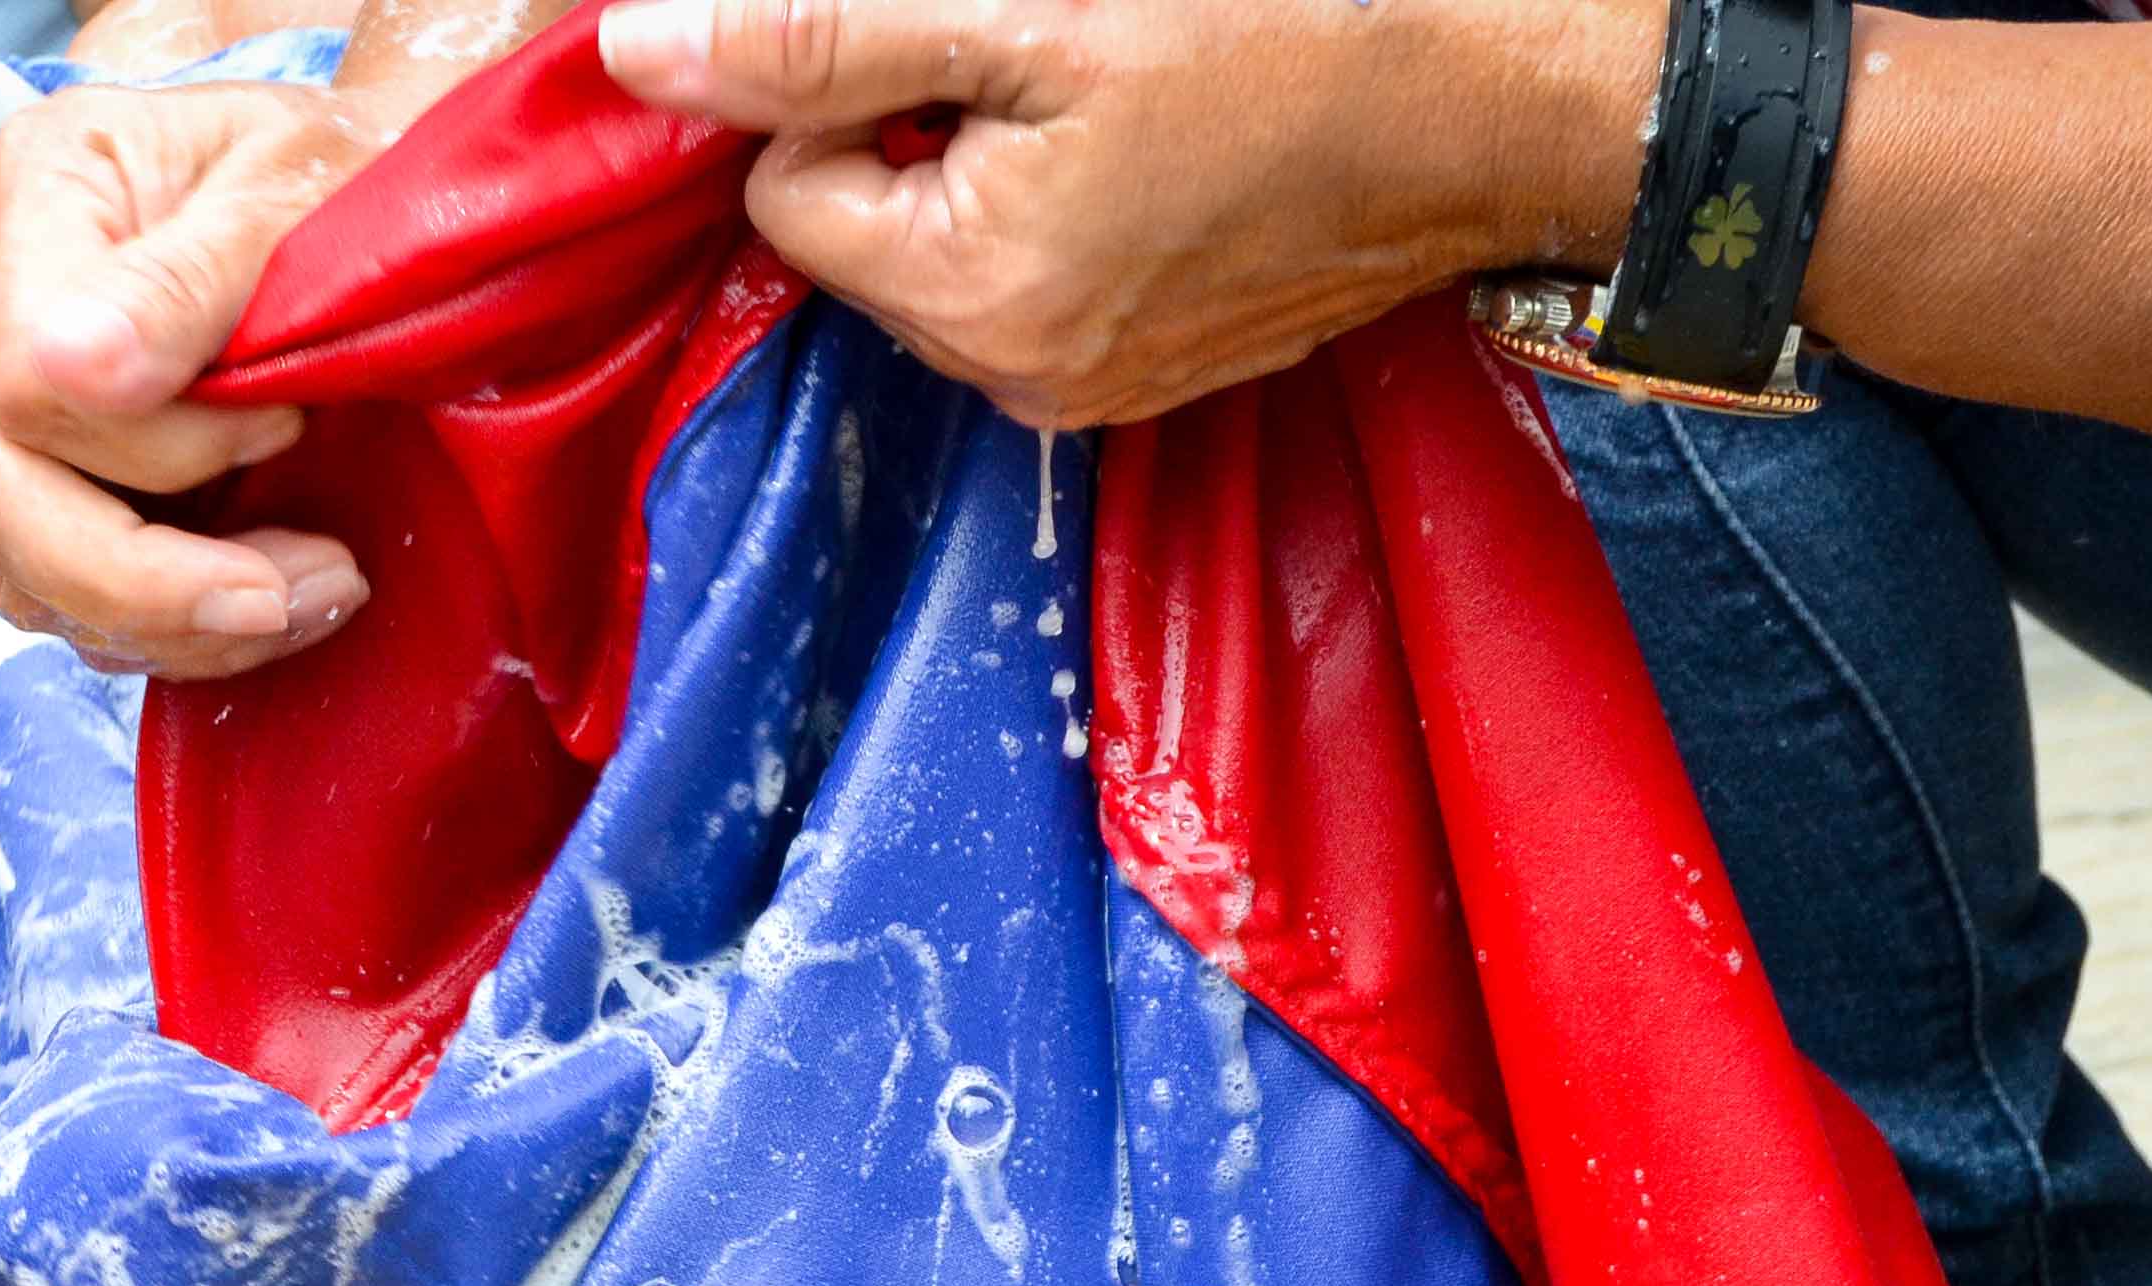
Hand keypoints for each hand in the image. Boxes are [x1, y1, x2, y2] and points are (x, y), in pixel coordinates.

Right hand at [0, 78, 376, 677]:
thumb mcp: (292, 192)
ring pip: (18, 569)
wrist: (358, 197)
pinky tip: (271, 608)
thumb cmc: (334, 177)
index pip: (25, 379)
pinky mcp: (36, 482)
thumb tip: (73, 371)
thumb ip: (188, 279)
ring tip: (310, 599)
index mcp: (34, 192)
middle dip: (142, 581)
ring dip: (168, 622)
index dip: (155, 440)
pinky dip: (168, 633)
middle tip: (285, 599)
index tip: (285, 418)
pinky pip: (62, 600)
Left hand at [594, 0, 1655, 428]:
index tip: (954, 20)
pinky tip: (1166, 129)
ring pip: (958, 242)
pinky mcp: (1168, 358)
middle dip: (916, 119)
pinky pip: (1054, 266)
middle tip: (1049, 39)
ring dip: (999, 147)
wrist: (1511, 92)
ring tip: (1118, 79)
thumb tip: (641, 57)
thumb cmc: (1293, 28)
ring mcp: (1102, 382)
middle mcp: (1022, 377)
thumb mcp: (1029, 2)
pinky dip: (1078, 189)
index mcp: (970, 298)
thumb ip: (823, 38)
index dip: (836, 80)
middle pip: (864, 228)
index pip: (783, 190)